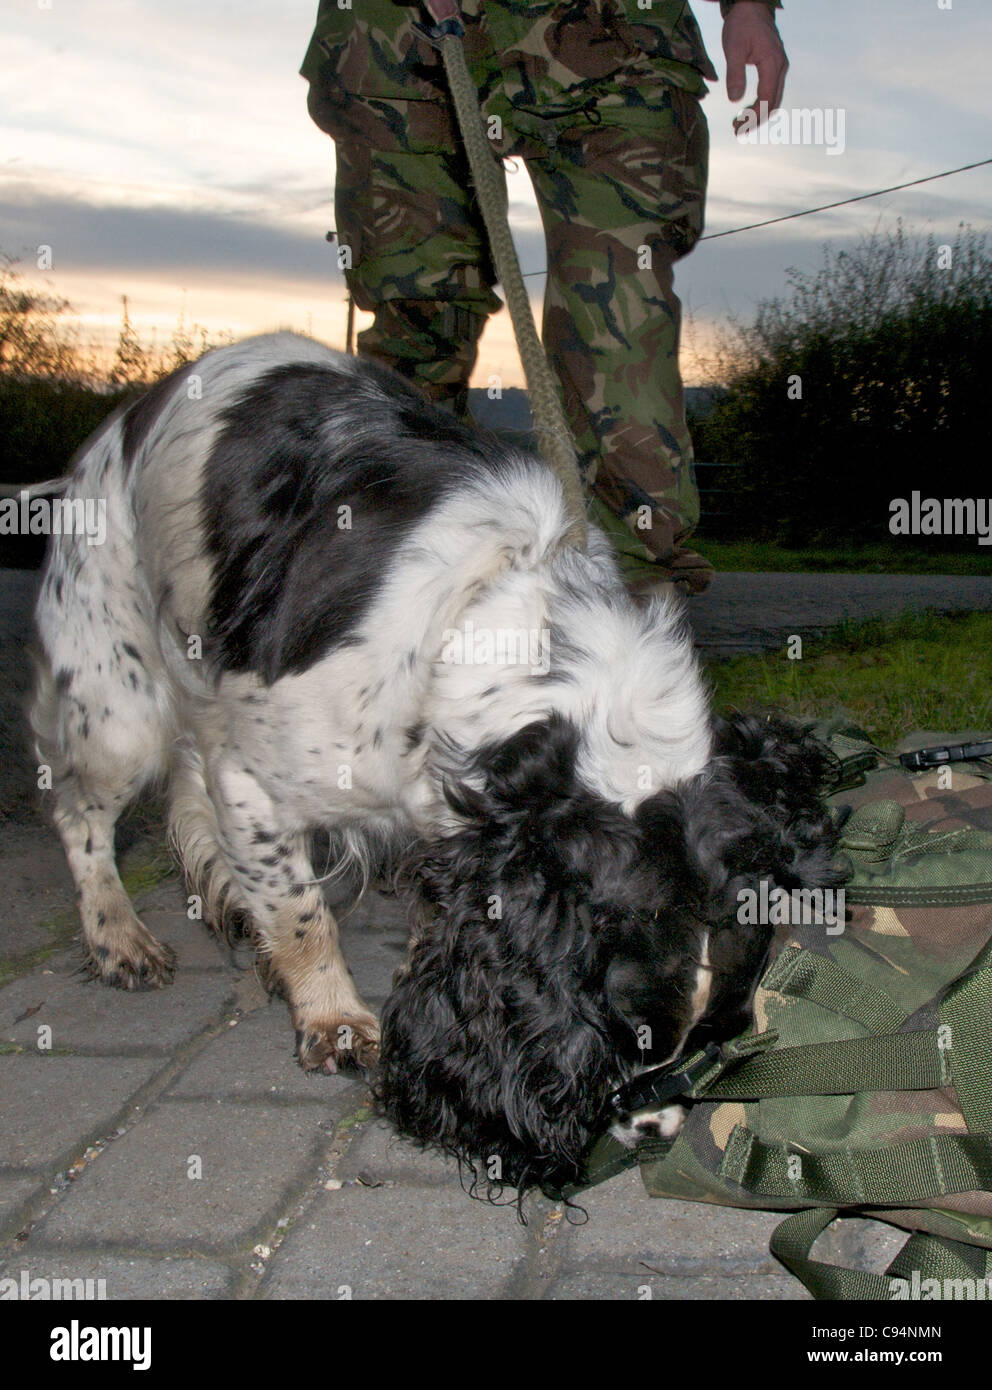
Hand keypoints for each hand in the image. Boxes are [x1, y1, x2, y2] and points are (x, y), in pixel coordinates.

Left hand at [723, 3, 788, 132]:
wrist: (751, 5)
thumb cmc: (741, 24)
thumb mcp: (733, 48)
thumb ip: (735, 74)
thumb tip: (734, 99)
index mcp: (772, 63)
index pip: (766, 99)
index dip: (753, 117)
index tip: (738, 127)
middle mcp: (780, 67)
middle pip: (773, 103)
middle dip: (756, 120)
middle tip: (736, 130)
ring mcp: (780, 67)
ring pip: (773, 99)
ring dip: (758, 114)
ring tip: (739, 124)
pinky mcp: (775, 66)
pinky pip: (771, 91)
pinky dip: (760, 104)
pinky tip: (746, 110)